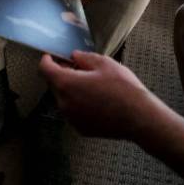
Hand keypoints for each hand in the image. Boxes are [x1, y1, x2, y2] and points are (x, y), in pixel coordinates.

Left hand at [39, 51, 161, 140]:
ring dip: (71, 90)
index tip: (51, 56)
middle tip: (78, 67)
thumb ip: (84, 58)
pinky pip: (73, 111)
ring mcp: (71, 118)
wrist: (138, 117)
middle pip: (54, 85)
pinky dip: (78, 104)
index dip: (46, 60)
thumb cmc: (122, 87)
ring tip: (91, 84)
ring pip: (64, 99)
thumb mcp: (104, 64)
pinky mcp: (80, 128)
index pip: (45, 70)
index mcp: (66, 84)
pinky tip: (97, 100)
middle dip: (61, 74)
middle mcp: (64, 103)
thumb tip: (74, 57)